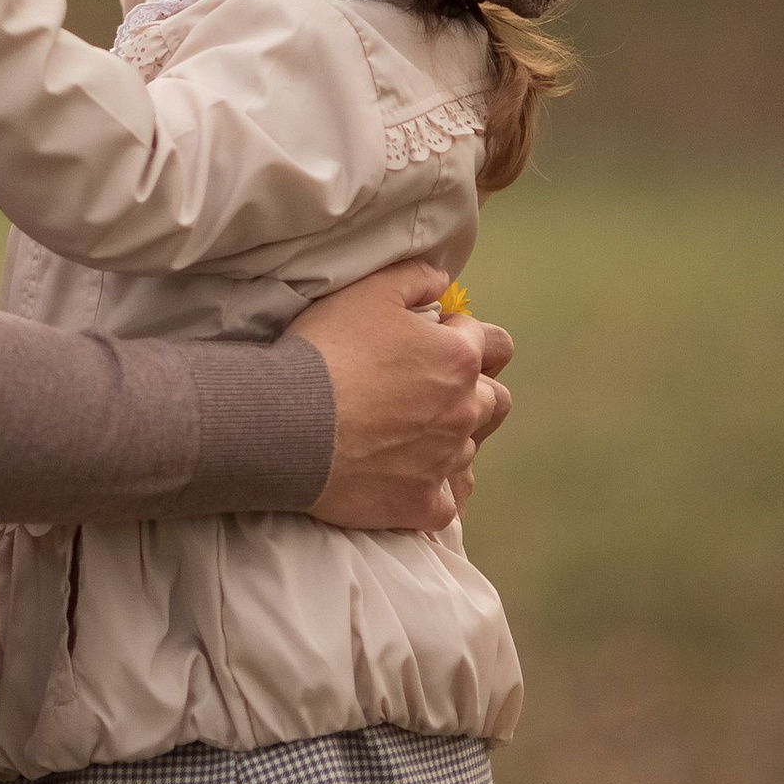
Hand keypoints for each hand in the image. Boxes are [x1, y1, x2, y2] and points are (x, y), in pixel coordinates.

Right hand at [295, 262, 514, 531]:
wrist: (286, 423)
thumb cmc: (327, 350)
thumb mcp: (368, 291)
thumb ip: (416, 278)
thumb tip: (442, 282)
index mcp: (459, 358)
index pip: (494, 343)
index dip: (463, 338)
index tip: (429, 342)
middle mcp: (465, 410)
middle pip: (497, 400)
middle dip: (472, 391)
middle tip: (426, 390)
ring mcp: (447, 461)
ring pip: (470, 451)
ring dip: (448, 440)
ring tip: (405, 435)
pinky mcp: (423, 504)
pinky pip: (446, 502)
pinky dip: (430, 490)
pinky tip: (405, 480)